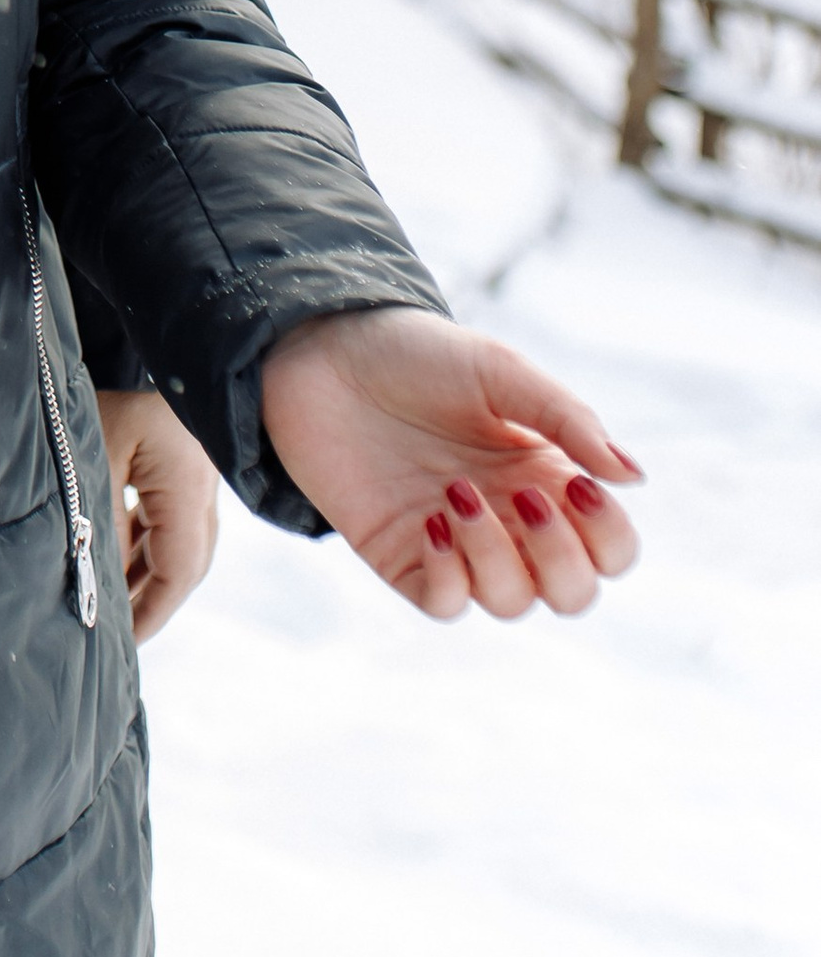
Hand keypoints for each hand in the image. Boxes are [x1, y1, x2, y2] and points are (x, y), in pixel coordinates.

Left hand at [95, 388, 219, 642]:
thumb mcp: (94, 462)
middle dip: (154, 601)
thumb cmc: (96, 397)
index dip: (152, 610)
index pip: (180, 566)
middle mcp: (202, 482)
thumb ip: (105, 529)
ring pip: (180, 543)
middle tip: (119, 637)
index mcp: (188, 480)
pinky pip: (169, 522)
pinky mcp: (179, 466)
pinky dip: (147, 550)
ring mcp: (195, 473)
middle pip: (188, 561)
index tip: (123, 641)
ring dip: (149, 578)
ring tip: (115, 612)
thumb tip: (106, 592)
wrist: (137, 339)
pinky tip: (121, 569)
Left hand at [262, 305, 643, 620]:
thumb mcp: (500, 372)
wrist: (324, 351)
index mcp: (547, 478)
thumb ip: (567, 420)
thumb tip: (633, 477)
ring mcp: (457, 545)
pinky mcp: (403, 558)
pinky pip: (446, 604)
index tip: (576, 485)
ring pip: (512, 603)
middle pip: (573, 593)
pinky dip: (450, 577)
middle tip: (525, 496)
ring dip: (497, 558)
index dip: (608, 536)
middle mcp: (510, 521)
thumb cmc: (418, 355)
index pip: (611, 549)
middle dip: (563, 561)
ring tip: (457, 492)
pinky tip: (429, 522)